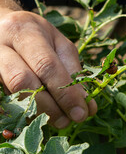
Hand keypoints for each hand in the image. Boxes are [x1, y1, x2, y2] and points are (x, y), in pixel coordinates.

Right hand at [0, 9, 96, 127]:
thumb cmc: (36, 36)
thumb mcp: (59, 44)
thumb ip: (73, 71)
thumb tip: (88, 106)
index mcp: (25, 31)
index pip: (47, 65)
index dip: (65, 93)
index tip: (82, 113)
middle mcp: (1, 45)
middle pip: (24, 82)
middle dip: (50, 107)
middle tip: (68, 122)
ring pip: (11, 94)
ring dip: (38, 113)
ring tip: (58, 121)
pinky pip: (3, 101)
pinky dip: (24, 112)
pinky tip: (39, 115)